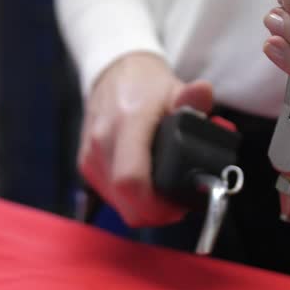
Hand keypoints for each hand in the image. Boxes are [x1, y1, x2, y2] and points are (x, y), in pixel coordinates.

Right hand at [77, 53, 213, 226]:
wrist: (112, 75)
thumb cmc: (146, 86)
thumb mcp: (173, 88)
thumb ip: (191, 97)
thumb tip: (203, 92)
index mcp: (127, 122)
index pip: (131, 180)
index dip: (156, 205)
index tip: (178, 207)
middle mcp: (102, 142)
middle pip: (126, 203)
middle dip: (155, 213)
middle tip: (177, 204)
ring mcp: (90, 156)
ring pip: (118, 206)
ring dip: (143, 208)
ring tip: (163, 191)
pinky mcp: (85, 165)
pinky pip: (110, 197)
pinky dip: (129, 200)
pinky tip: (145, 184)